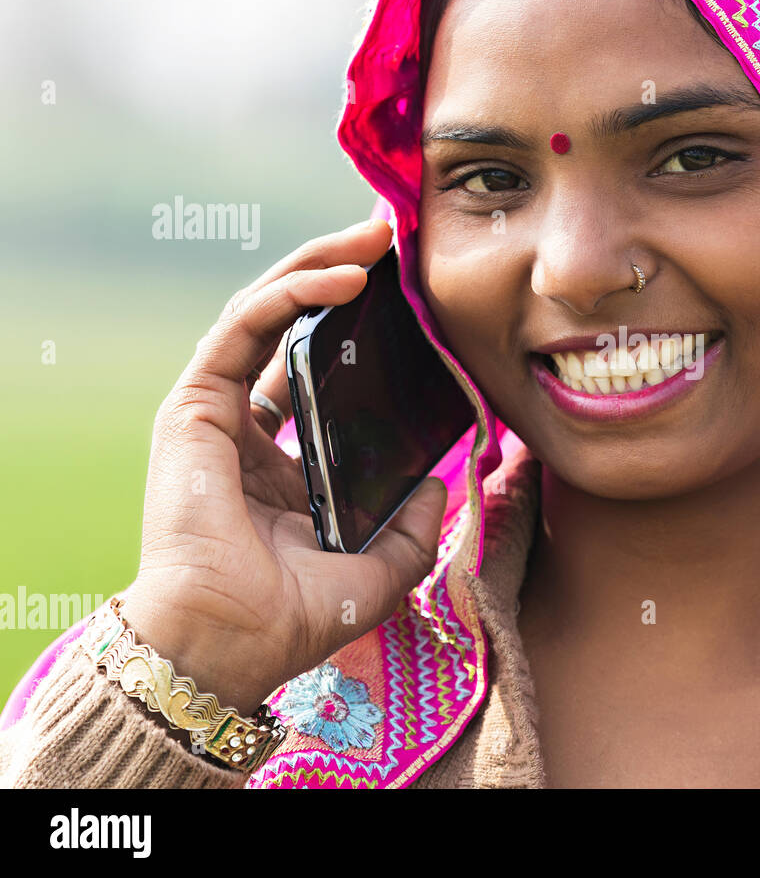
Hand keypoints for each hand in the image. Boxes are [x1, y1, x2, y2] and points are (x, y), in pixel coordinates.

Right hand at [121, 219, 449, 715]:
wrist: (231, 642)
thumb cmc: (292, 618)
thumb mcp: (379, 571)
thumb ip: (412, 530)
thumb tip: (442, 484)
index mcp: (284, 464)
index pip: (320, 375)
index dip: (358, 331)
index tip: (407, 299)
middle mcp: (249, 431)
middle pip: (294, 331)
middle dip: (341, 277)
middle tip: (392, 241)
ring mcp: (218, 414)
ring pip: (266, 315)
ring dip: (318, 268)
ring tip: (374, 238)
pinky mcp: (195, 406)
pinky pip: (243, 329)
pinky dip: (289, 295)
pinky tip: (341, 279)